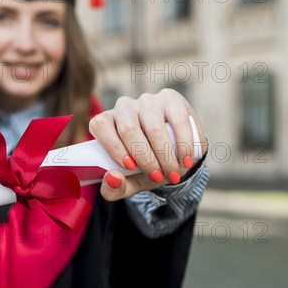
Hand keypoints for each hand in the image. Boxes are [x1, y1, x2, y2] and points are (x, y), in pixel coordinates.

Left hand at [88, 89, 207, 200]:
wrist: (173, 157)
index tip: (130, 167)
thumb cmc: (145, 167)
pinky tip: (186, 158)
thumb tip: (112, 178)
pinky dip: (183, 143)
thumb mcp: (129, 182)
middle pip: (128, 129)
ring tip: (173, 173)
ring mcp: (147, 101)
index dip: (114, 146)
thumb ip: (115, 189)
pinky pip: (177, 119)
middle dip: (146, 159)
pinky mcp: (170, 98)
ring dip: (165, 154)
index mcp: (106, 122)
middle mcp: (123, 107)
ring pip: (153, 126)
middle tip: (158, 177)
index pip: (101, 126)